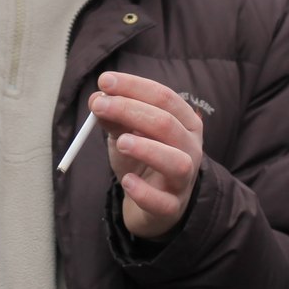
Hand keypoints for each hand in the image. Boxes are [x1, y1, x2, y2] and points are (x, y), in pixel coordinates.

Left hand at [92, 71, 203, 240]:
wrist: (151, 205)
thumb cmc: (142, 161)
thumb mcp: (126, 133)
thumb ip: (114, 117)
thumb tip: (97, 98)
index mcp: (184, 122)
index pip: (164, 97)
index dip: (134, 86)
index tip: (105, 81)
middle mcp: (190, 148)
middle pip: (166, 124)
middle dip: (131, 110)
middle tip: (99, 106)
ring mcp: (184, 179)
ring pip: (176, 162)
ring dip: (147, 148)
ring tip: (121, 142)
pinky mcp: (172, 207)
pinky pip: (162, 201)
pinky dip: (144, 191)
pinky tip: (127, 182)